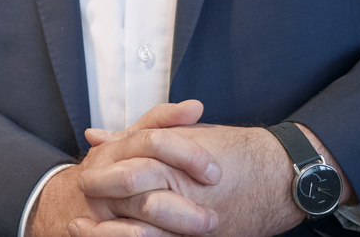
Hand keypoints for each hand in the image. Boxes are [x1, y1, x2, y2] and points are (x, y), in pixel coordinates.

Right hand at [28, 102, 220, 236]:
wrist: (66, 203)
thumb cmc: (109, 169)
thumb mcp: (131, 141)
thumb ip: (161, 123)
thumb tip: (196, 106)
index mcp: (118, 146)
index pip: (154, 140)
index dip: (187, 153)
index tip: (214, 171)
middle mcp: (106, 171)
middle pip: (146, 176)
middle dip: (184, 195)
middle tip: (215, 211)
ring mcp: (98, 203)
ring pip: (140, 209)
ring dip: (177, 221)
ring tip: (205, 226)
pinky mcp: (92, 230)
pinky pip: (119, 235)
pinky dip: (143, 236)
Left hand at [73, 106, 349, 236]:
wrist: (280, 176)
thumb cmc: (234, 150)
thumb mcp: (186, 135)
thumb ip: (140, 133)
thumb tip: (95, 136)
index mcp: (179, 165)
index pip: (133, 170)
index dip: (105, 176)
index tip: (84, 176)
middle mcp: (186, 196)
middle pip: (135, 202)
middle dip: (104, 206)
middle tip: (78, 207)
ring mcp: (194, 224)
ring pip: (144, 234)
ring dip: (111, 234)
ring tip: (84, 230)